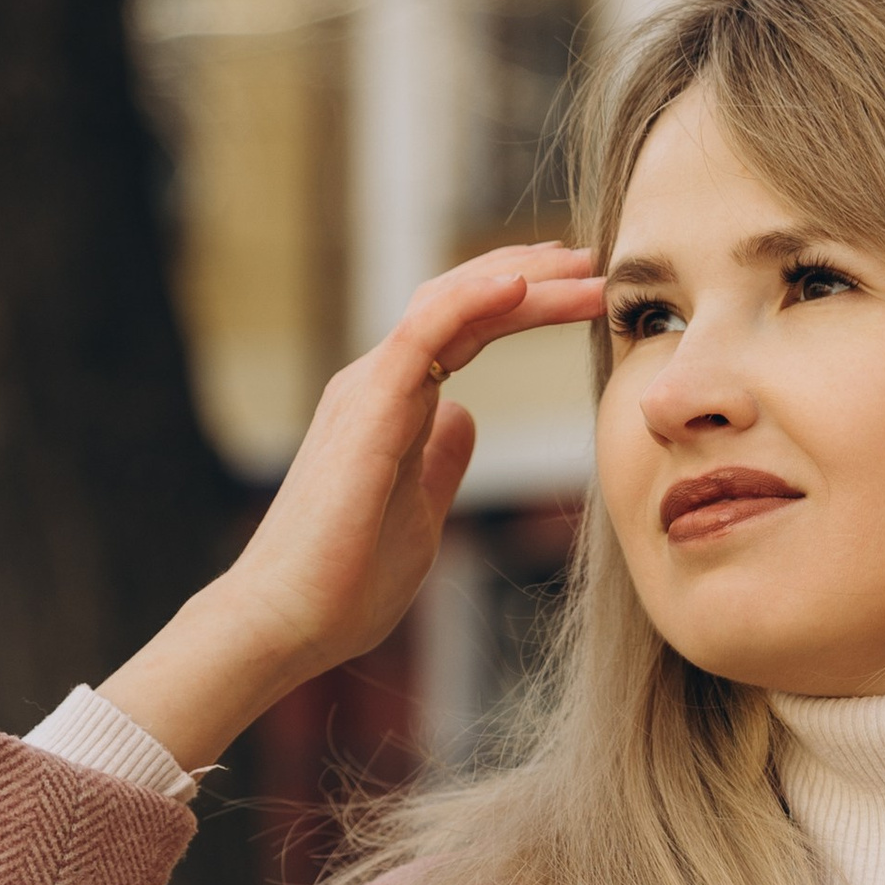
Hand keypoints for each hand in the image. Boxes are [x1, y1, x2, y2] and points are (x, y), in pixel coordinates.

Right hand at [99, 245, 605, 768]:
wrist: (289, 620)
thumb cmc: (346, 581)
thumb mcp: (419, 513)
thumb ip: (439, 460)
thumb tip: (463, 420)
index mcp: (391, 404)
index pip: (465, 332)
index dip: (521, 306)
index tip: (579, 295)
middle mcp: (376, 383)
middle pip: (461, 304)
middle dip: (531, 277)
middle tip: (595, 263)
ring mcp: (367, 389)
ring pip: (448, 305)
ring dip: (520, 281)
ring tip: (583, 269)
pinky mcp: (365, 408)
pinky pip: (424, 333)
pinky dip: (472, 301)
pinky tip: (521, 286)